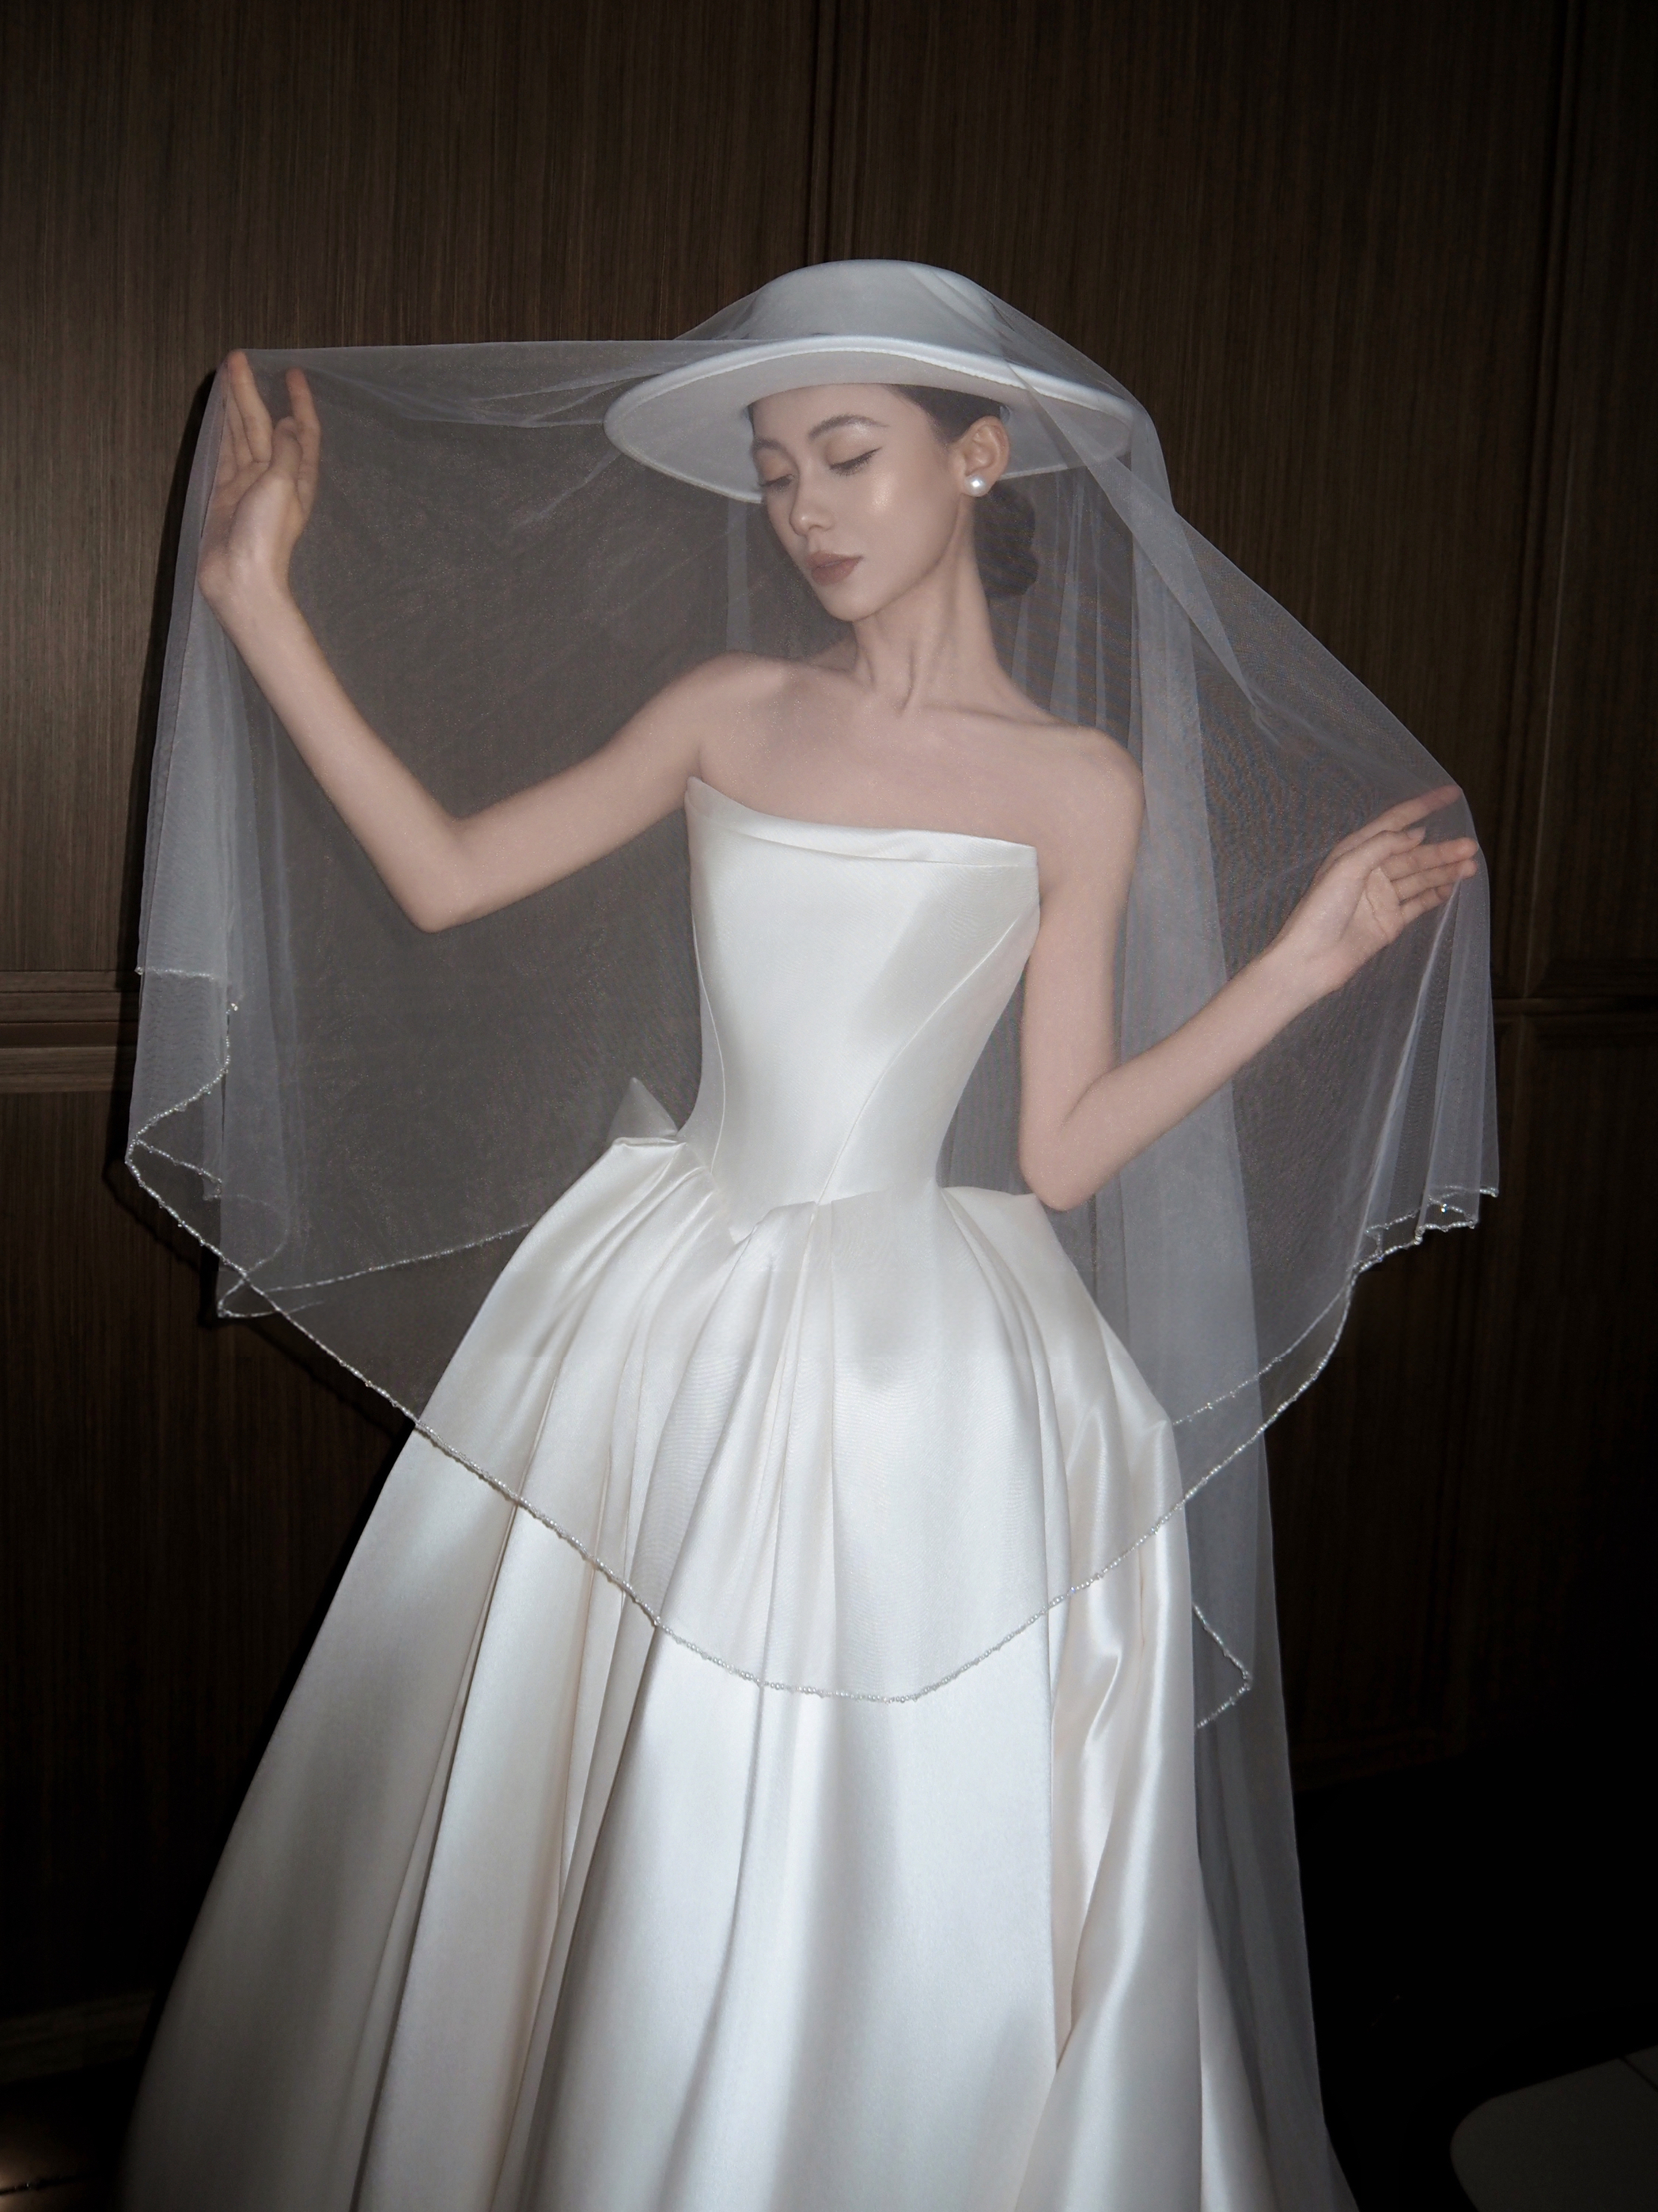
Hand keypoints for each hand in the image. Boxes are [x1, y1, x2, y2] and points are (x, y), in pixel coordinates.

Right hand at [198, 354, 319, 615]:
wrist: (240, 579)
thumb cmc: (266, 536)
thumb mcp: (282, 487)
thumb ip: (286, 453)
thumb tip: (289, 425)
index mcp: (297, 478)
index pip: (302, 431)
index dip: (299, 401)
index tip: (293, 373)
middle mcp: (275, 477)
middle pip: (263, 425)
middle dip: (252, 392)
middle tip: (238, 357)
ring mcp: (249, 485)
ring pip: (241, 435)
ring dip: (235, 404)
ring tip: (227, 372)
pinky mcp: (226, 494)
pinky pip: (225, 454)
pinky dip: (223, 431)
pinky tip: (220, 413)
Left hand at [1267, 785, 1479, 1004]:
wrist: (1310, 960)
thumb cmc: (1321, 910)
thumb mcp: (1347, 867)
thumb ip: (1382, 846)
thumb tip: (1416, 833)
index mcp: (1357, 851)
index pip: (1396, 822)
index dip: (1423, 806)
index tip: (1452, 794)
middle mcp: (1372, 870)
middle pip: (1414, 854)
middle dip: (1442, 849)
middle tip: (1470, 846)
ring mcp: (1383, 897)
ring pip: (1420, 877)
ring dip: (1445, 870)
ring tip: (1471, 866)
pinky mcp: (1391, 921)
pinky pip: (1419, 903)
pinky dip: (1437, 894)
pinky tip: (1455, 886)